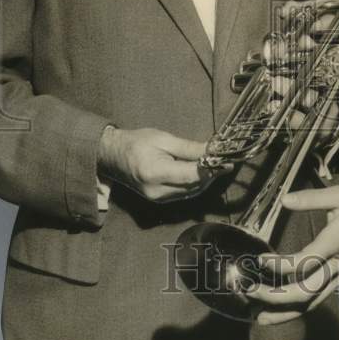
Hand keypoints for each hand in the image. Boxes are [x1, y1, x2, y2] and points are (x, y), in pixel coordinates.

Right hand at [98, 126, 231, 202]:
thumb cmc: (136, 142)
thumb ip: (188, 148)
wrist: (112, 156)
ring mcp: (157, 199)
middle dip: (211, 175)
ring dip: (205, 180)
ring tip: (215, 165)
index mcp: (155, 172)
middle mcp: (157, 191)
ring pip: (191, 192)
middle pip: (194, 186)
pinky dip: (195, 184)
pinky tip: (200, 172)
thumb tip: (211, 150)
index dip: (211, 169)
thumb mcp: (163, 139)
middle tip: (224, 161)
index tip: (226, 161)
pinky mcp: (158, 201)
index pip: (191, 175)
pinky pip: (183, 194)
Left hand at [244, 185, 338, 324]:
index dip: (279, 266)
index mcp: (334, 244)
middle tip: (250, 292)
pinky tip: (281, 311)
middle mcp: (336, 267)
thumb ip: (310, 198)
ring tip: (259, 318)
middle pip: (304, 293)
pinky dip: (298, 309)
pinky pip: (317, 301)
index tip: (260, 260)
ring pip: (311, 304)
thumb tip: (283, 200)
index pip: (303, 264)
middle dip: (274, 298)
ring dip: (284, 314)